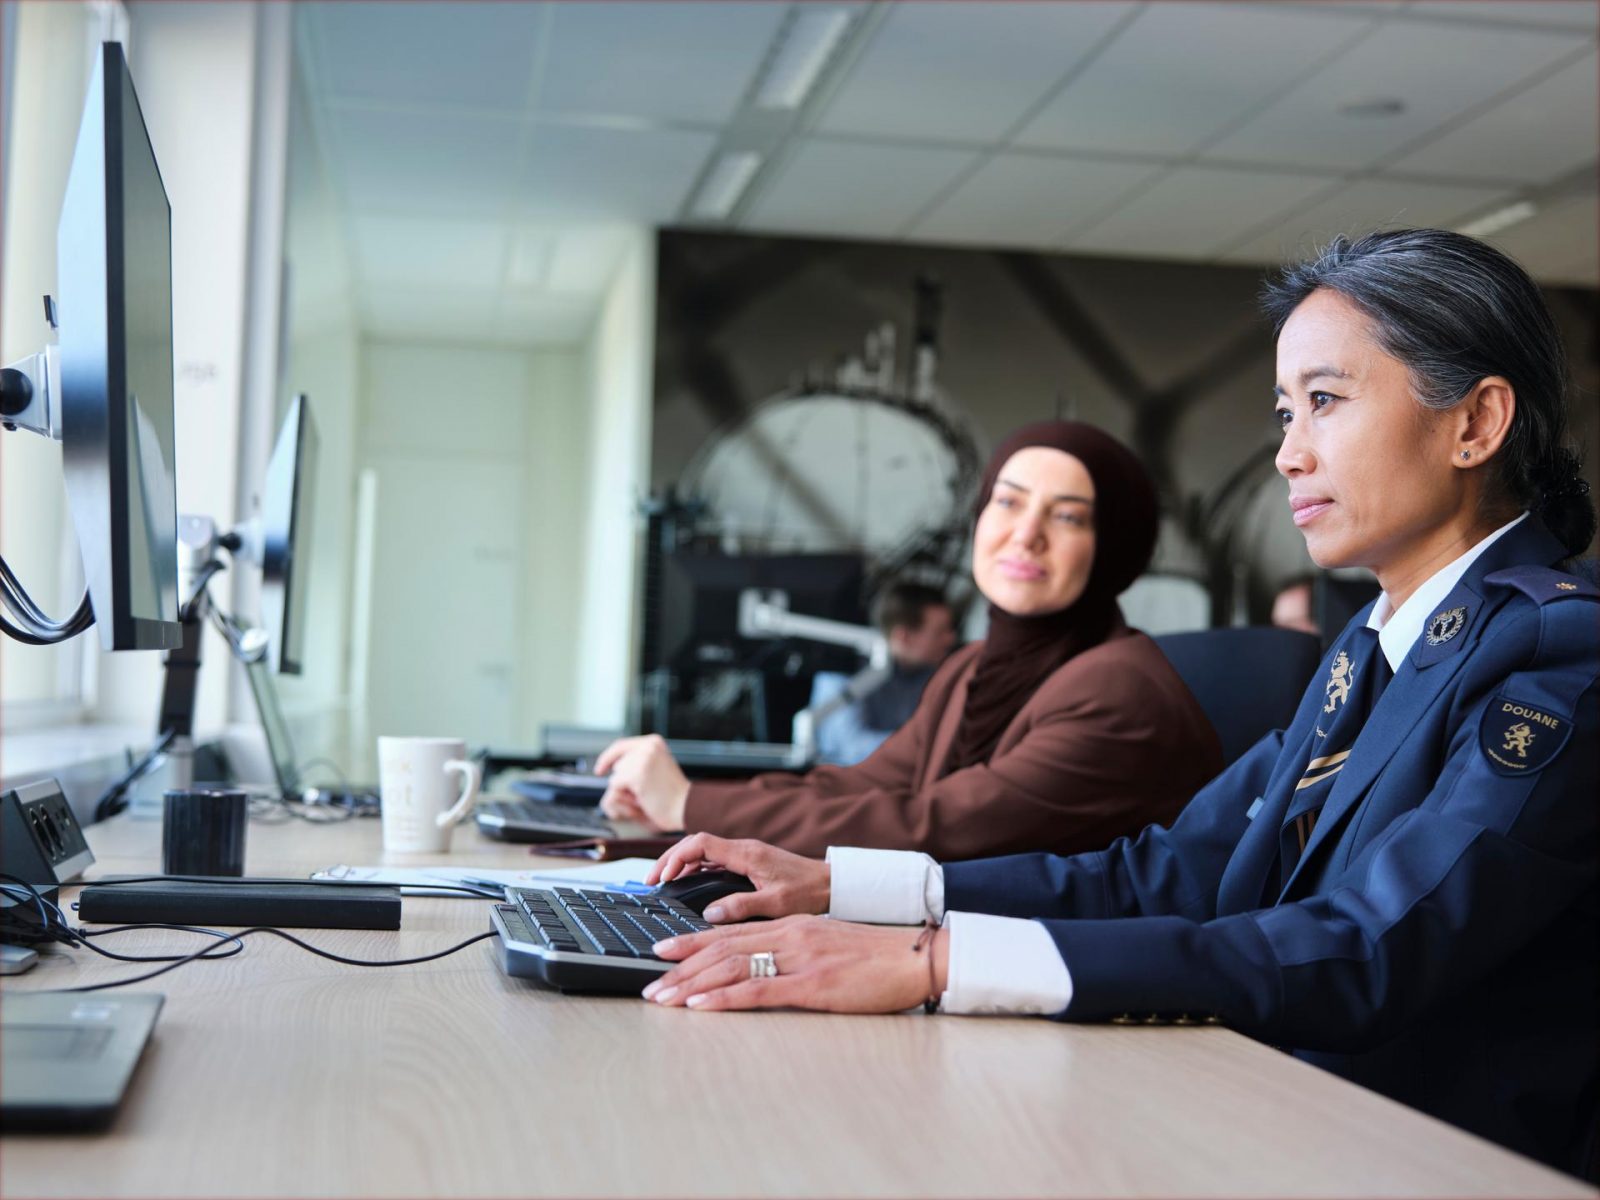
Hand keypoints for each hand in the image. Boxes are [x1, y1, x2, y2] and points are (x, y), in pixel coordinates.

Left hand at [595, 735, 690, 830]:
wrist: (687, 806)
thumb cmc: (673, 794)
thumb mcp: (656, 768)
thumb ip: (637, 761)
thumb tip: (612, 766)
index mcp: (653, 742)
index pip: (621, 746)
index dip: (607, 758)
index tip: (599, 769)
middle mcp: (647, 746)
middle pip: (618, 764)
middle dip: (625, 781)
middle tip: (646, 791)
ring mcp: (641, 759)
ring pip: (616, 776)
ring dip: (627, 790)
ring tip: (647, 794)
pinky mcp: (635, 774)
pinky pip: (616, 785)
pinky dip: (626, 795)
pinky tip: (642, 797)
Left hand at [642, 916, 947, 1013]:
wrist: (916, 956)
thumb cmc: (877, 956)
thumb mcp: (828, 943)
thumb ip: (796, 949)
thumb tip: (767, 964)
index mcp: (793, 925)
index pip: (731, 932)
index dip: (692, 942)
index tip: (663, 951)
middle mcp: (790, 935)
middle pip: (722, 947)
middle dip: (681, 966)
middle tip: (650, 982)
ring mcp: (800, 959)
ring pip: (731, 966)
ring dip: (691, 984)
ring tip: (662, 997)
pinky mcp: (813, 985)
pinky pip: (759, 990)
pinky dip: (723, 998)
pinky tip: (700, 1006)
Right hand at [646, 833, 830, 921]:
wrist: (832, 884)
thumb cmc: (809, 893)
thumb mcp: (776, 904)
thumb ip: (742, 907)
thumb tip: (710, 913)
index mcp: (747, 854)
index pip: (700, 844)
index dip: (676, 857)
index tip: (661, 876)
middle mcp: (743, 850)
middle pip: (695, 844)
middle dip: (670, 859)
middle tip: (651, 881)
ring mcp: (745, 855)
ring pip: (703, 852)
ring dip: (681, 863)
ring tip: (662, 882)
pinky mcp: (749, 863)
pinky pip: (714, 861)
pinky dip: (695, 869)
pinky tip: (687, 883)